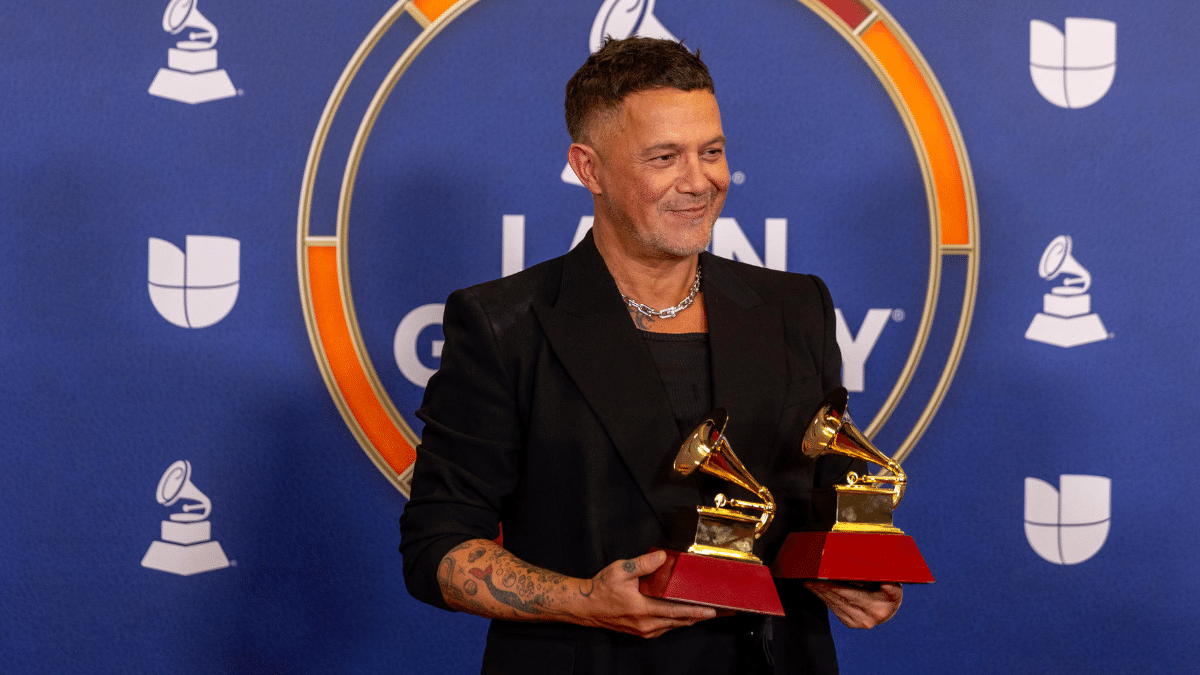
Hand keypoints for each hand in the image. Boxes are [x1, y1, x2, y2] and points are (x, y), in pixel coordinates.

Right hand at [574, 550, 717, 637]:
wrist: (585, 607)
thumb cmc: (601, 588)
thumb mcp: (621, 570)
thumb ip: (643, 564)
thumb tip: (663, 557)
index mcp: (643, 609)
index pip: (676, 612)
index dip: (697, 611)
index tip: (714, 610)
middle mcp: (647, 624)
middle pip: (681, 621)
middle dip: (701, 616)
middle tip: (720, 611)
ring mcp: (645, 630)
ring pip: (674, 626)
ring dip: (691, 619)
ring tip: (708, 612)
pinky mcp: (642, 631)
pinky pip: (666, 627)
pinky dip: (678, 621)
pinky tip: (685, 615)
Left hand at [805, 581, 902, 628]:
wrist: (889, 607)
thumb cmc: (888, 587)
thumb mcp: (891, 581)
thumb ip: (884, 578)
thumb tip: (874, 573)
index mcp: (882, 605)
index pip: (854, 595)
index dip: (836, 587)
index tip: (822, 580)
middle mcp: (871, 617)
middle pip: (842, 599)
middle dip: (824, 588)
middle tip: (810, 577)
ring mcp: (860, 622)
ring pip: (836, 605)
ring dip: (821, 593)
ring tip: (809, 582)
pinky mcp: (851, 623)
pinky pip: (834, 609)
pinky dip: (825, 598)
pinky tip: (816, 589)